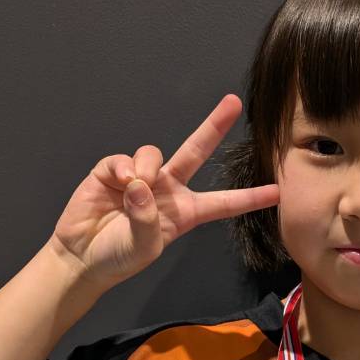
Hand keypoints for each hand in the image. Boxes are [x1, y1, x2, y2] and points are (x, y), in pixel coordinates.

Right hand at [51, 93, 279, 292]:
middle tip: (233, 102)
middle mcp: (167, 189)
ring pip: (154, 153)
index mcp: (185, 212)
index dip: (248, 197)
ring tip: (135, 188)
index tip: (277, 191)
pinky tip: (118, 182)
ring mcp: (141, 177)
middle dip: (214, 126)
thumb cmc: (119, 257)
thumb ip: (146, 218)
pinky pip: (124, 158)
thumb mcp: (143, 247)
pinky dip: (123, 168)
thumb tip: (139, 183)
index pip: (222, 202)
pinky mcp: (113, 171)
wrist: (82, 256)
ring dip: (147, 167)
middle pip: (196, 152)